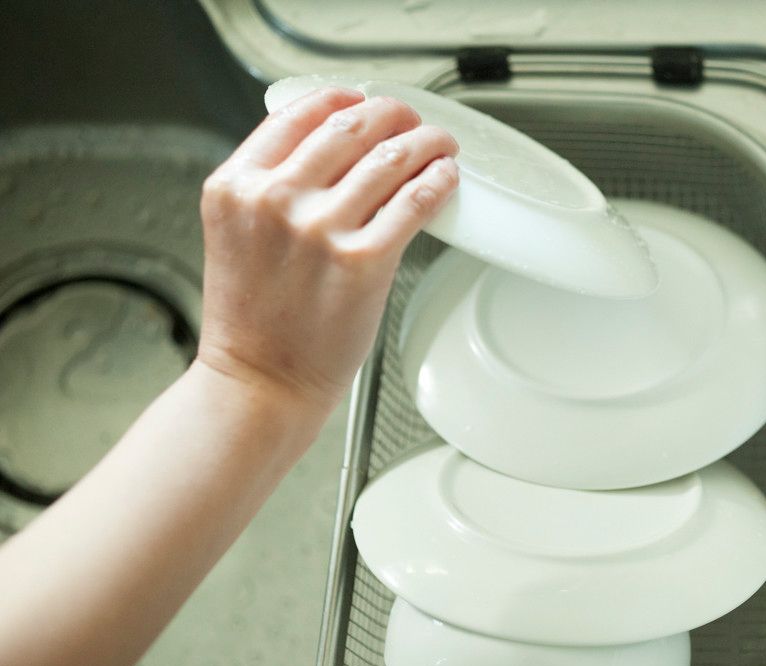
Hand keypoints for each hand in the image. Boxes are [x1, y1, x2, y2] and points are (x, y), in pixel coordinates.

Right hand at [197, 87, 458, 414]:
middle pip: (350, 125)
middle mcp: (275, 199)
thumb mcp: (236, 234)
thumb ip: (268, 189)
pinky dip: (437, 181)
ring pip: (389, 158)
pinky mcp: (364, 262)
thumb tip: (325, 150)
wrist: (259, 383)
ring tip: (439, 144)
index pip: (298, 113)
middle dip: (392, 114)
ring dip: (425, 142)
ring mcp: (321, 229)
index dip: (342, 98)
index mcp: (236, 185)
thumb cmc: (252, 322)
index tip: (364, 99)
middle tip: (411, 120)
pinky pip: (414, 202)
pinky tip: (445, 177)